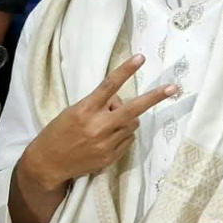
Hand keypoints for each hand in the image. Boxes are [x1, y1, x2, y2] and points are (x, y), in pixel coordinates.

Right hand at [19, 55, 176, 190]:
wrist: (48, 164)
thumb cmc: (59, 132)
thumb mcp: (73, 111)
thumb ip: (98, 104)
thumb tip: (121, 102)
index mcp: (85, 110)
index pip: (109, 86)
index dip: (126, 71)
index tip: (140, 58)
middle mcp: (98, 126)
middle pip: (133, 109)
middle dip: (155, 97)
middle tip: (174, 87)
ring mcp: (106, 144)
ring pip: (133, 123)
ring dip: (127, 119)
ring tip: (106, 124)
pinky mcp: (110, 158)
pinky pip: (128, 139)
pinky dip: (122, 134)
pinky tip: (106, 138)